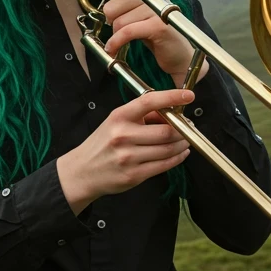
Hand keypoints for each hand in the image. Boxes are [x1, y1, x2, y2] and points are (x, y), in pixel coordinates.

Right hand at [56, 88, 193, 214]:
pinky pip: (164, 165)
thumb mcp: (115, 122)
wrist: (82, 171)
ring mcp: (128, 157)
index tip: (188, 95)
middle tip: (188, 127)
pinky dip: (178, 158)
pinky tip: (181, 153)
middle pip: (166, 130)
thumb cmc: (103, 144)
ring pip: (168, 149)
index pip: (148, 101)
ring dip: (183, 144)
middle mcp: (123, 135)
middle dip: (183, 129)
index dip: (171, 97)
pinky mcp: (134, 175)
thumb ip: (141, 116)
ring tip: (185, 140)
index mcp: (119, 117)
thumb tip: (171, 112)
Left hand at [90, 0, 209, 87]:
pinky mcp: (158, 26)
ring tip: (122, 39)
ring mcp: (157, 8)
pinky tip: (114, 47)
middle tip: (119, 27)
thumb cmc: (154, 30)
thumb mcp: (133, 9)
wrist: (176, 53)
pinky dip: (117, 42)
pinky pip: (127, 31)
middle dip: (112, 20)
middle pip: (114, 3)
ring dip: (116, 34)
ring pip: (119, 20)